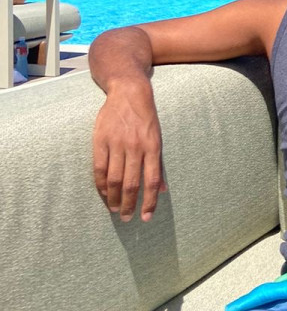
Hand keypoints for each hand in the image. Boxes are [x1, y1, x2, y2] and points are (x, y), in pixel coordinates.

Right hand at [92, 82, 166, 221]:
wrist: (129, 92)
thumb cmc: (146, 118)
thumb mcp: (158, 138)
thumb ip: (158, 164)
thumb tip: (162, 190)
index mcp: (153, 147)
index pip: (151, 181)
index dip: (149, 202)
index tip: (146, 218)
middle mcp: (136, 147)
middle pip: (131, 184)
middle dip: (129, 205)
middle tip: (126, 218)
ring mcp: (117, 143)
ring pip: (114, 179)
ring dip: (113, 198)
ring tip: (114, 209)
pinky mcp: (101, 140)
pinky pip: (99, 168)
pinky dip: (101, 184)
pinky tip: (103, 193)